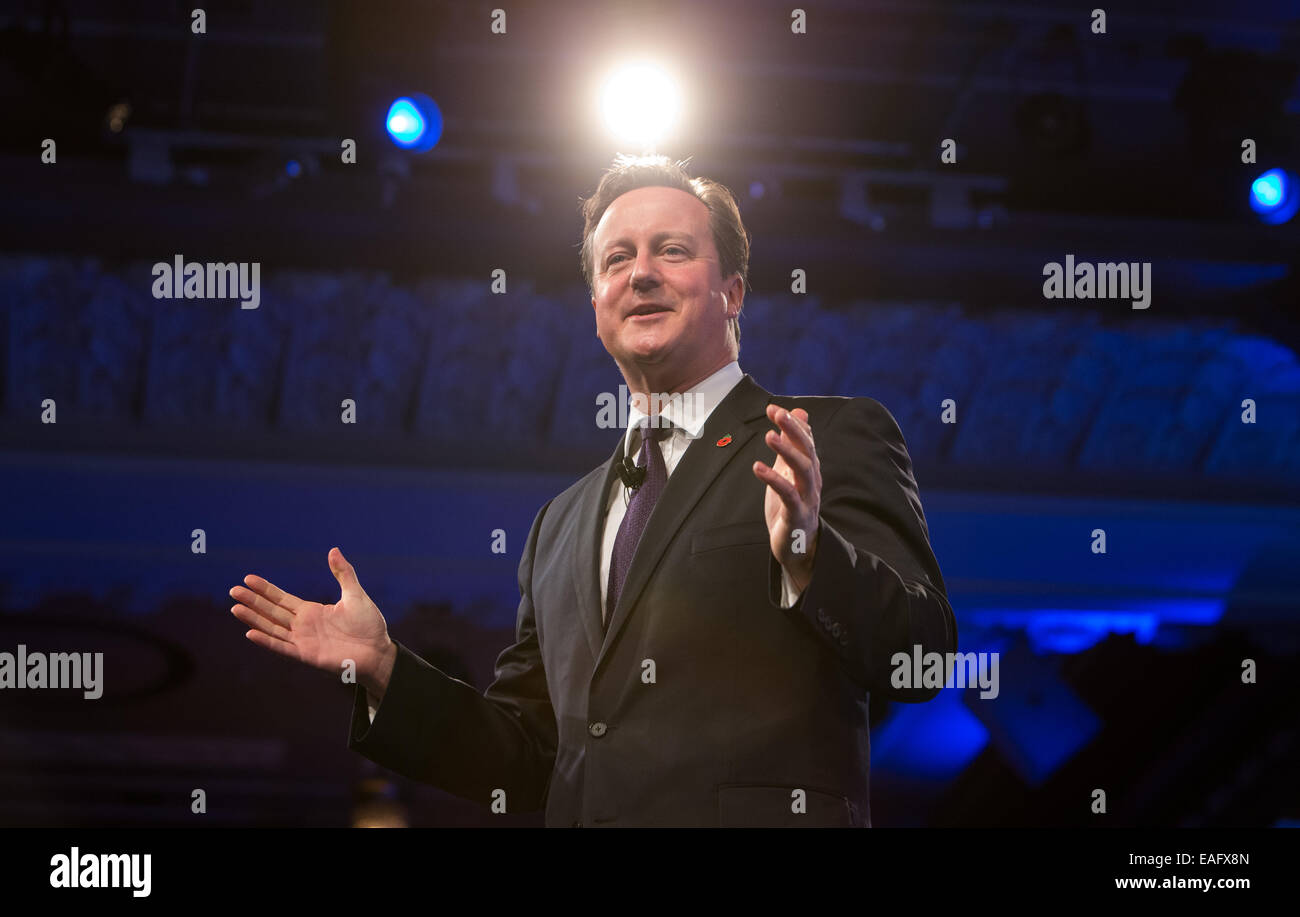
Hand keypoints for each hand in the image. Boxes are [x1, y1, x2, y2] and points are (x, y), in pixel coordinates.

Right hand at [229, 547, 396, 698]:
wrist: (378, 652)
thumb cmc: (369, 625)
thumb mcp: (355, 595)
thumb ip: (343, 574)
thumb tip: (333, 550)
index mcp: (312, 611)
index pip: (282, 598)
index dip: (265, 589)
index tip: (248, 578)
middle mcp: (303, 625)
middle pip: (272, 611)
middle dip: (253, 601)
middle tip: (233, 590)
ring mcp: (303, 641)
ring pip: (272, 628)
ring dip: (253, 618)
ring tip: (235, 608)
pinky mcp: (306, 655)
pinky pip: (282, 647)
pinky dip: (267, 641)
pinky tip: (250, 633)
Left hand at [753, 405, 821, 591]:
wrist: (797, 546)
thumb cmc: (791, 506)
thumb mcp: (789, 470)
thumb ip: (792, 443)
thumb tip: (797, 412)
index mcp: (810, 469)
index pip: (806, 440)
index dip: (792, 423)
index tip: (773, 409)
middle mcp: (812, 480)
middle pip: (808, 450)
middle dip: (793, 430)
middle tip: (778, 413)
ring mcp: (807, 497)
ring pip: (803, 469)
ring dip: (787, 451)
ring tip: (768, 436)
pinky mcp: (797, 515)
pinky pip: (788, 495)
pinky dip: (774, 480)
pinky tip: (758, 468)